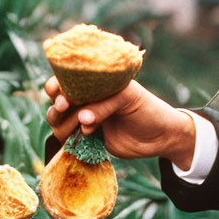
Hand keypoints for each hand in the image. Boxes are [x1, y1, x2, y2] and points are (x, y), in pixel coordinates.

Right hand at [44, 78, 196, 167]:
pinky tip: (88, 136)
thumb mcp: (129, 98)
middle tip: (66, 109)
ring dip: (65, 124)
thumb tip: (82, 119)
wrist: (162, 137)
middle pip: (56, 102)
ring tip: (85, 126)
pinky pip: (69, 139)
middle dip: (58, 108)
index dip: (57, 87)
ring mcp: (86, 119)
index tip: (62, 98)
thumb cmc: (149, 109)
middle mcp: (87, 100)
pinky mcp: (89, 139)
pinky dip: (72, 139)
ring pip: (58, 122)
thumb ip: (104, 106)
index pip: (65, 80)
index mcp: (96, 83)